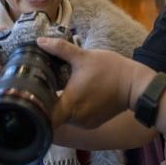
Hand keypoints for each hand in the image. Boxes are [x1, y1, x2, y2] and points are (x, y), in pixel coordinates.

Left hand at [37, 37, 156, 128]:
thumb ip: (60, 49)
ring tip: (56, 89)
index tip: (29, 98)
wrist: (136, 85)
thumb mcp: (84, 56)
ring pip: (65, 117)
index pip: (44, 117)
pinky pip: (76, 118)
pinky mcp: (93, 123)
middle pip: (53, 116)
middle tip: (41, 87)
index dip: (34, 110)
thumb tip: (39, 40)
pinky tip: (73, 95)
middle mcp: (76, 119)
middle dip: (47, 102)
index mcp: (70, 104)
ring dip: (60, 105)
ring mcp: (85, 123)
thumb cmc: (110, 69)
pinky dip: (72, 109)